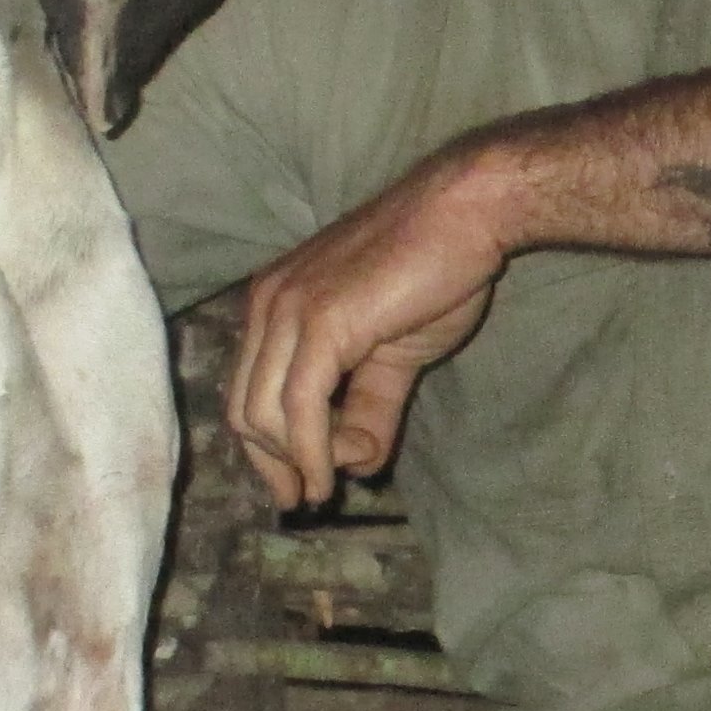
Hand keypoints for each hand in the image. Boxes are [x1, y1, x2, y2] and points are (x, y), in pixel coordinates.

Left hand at [220, 143, 522, 507]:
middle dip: (274, 464)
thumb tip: (357, 464)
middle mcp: (267, 304)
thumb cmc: (436, 270)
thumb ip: (369, 406)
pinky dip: (313, 453)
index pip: (245, 390)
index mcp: (274, 303)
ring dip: (302, 460)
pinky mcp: (320, 323)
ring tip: (343, 473)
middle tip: (312, 497)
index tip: (297, 488)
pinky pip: (300, 408)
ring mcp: (288, 311)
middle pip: (243, 409)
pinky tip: (334, 474)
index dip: (265, 449)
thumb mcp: (394, 353)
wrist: (467, 213)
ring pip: (265, 415)